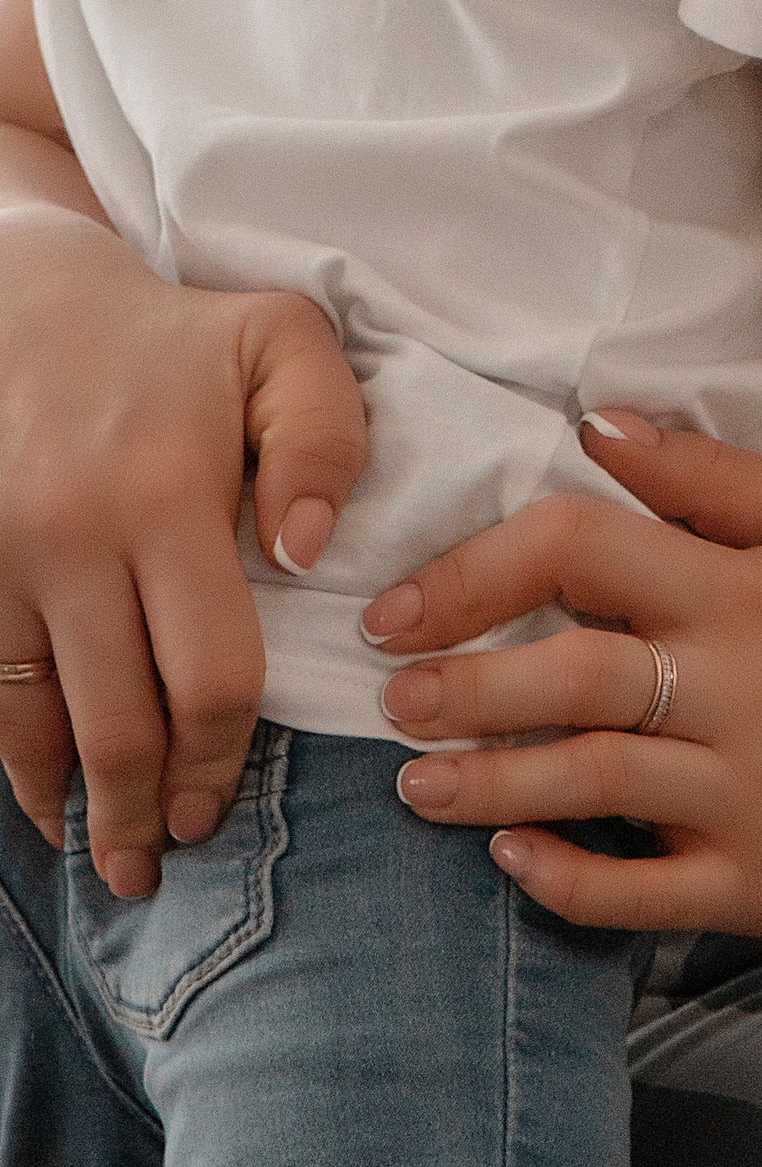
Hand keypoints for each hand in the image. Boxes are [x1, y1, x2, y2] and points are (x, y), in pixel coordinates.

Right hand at [0, 214, 367, 892]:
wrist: (25, 308)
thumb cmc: (178, 336)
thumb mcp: (282, 341)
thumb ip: (324, 435)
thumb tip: (307, 552)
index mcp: (166, 495)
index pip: (211, 672)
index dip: (222, 757)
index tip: (222, 804)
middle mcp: (73, 539)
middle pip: (118, 723)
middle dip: (145, 810)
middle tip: (168, 856)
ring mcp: (3, 563)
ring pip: (37, 725)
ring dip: (73, 806)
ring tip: (108, 859)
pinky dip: (14, 758)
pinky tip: (43, 799)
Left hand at [365, 413, 761, 934]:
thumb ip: (702, 475)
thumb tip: (592, 424)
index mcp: (745, 593)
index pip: (587, 552)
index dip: (475, 572)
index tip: (401, 606)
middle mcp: (742, 690)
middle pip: (575, 678)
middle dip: (463, 689)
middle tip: (391, 698)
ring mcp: (748, 796)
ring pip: (593, 786)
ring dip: (486, 785)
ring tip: (414, 785)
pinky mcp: (757, 884)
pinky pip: (639, 896)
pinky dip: (563, 881)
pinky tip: (509, 860)